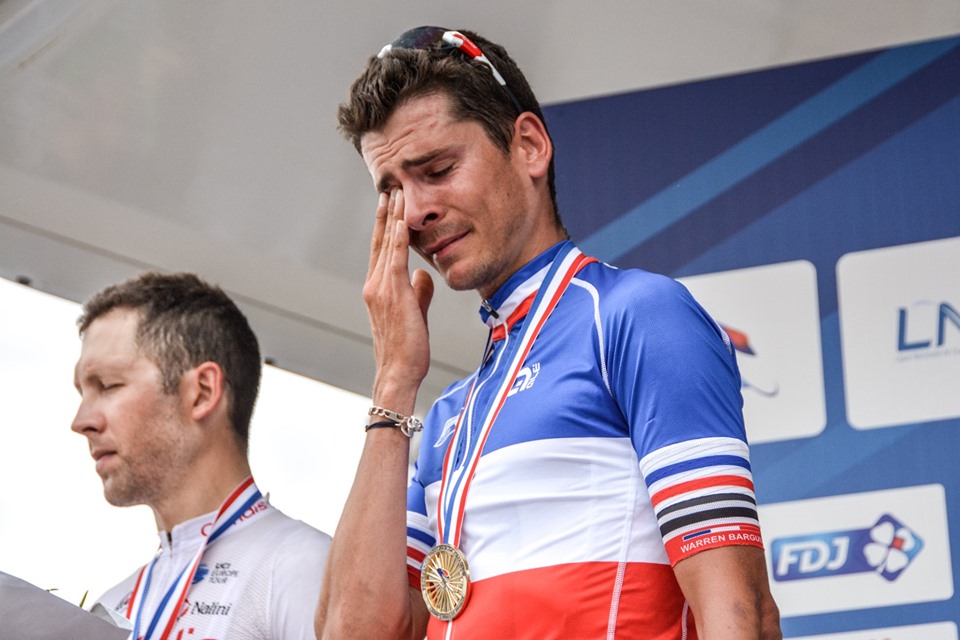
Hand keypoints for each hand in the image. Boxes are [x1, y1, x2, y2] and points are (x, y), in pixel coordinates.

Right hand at [363, 189, 434, 406]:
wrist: (398, 371)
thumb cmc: (408, 349)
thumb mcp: (416, 314)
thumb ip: (419, 292)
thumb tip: (424, 274)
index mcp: (378, 290)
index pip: (381, 250)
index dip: (385, 226)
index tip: (389, 204)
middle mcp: (374, 285)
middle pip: (379, 241)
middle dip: (385, 213)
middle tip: (389, 187)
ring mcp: (380, 289)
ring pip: (385, 245)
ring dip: (391, 217)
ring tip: (396, 194)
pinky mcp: (392, 294)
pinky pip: (394, 260)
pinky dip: (397, 239)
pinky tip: (401, 221)